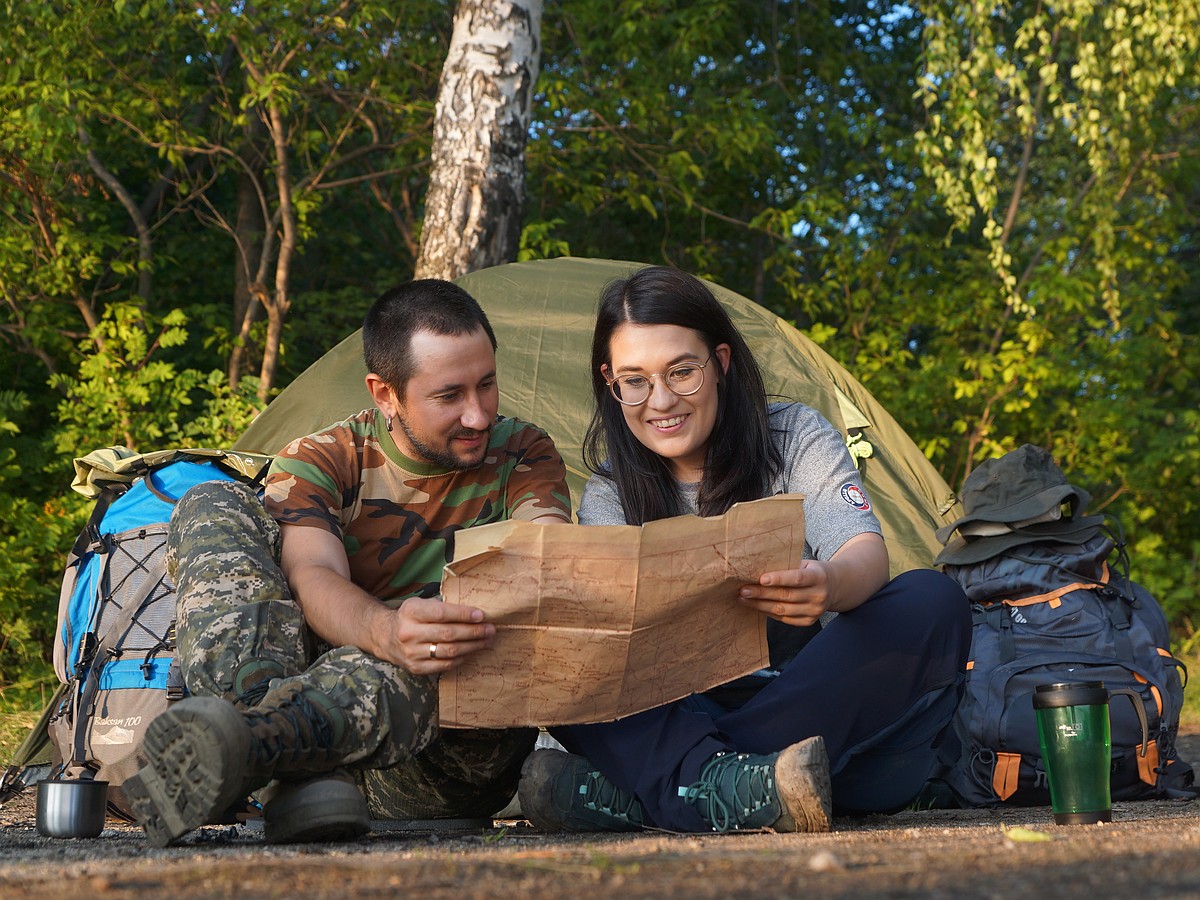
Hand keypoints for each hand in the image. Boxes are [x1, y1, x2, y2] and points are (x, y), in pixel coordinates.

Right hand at [371, 596, 495, 674]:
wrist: (384, 636)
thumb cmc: (410, 617)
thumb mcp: (420, 604)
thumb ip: (441, 606)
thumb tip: (474, 612)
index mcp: (411, 612)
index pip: (441, 613)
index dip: (463, 614)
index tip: (481, 615)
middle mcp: (408, 633)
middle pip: (448, 634)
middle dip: (473, 632)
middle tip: (490, 629)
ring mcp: (411, 653)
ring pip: (449, 651)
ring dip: (472, 646)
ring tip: (486, 641)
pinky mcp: (415, 668)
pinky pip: (444, 665)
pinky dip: (460, 658)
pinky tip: (471, 652)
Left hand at [737, 561, 831, 626]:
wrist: (835, 587)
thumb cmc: (812, 572)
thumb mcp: (805, 564)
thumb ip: (787, 568)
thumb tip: (756, 570)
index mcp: (818, 577)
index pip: (797, 578)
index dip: (779, 579)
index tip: (761, 579)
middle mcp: (819, 595)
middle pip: (786, 596)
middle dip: (762, 593)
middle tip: (743, 590)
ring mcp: (815, 611)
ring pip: (783, 610)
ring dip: (760, 605)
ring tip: (744, 599)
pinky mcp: (809, 621)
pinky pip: (784, 619)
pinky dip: (768, 613)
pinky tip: (756, 607)